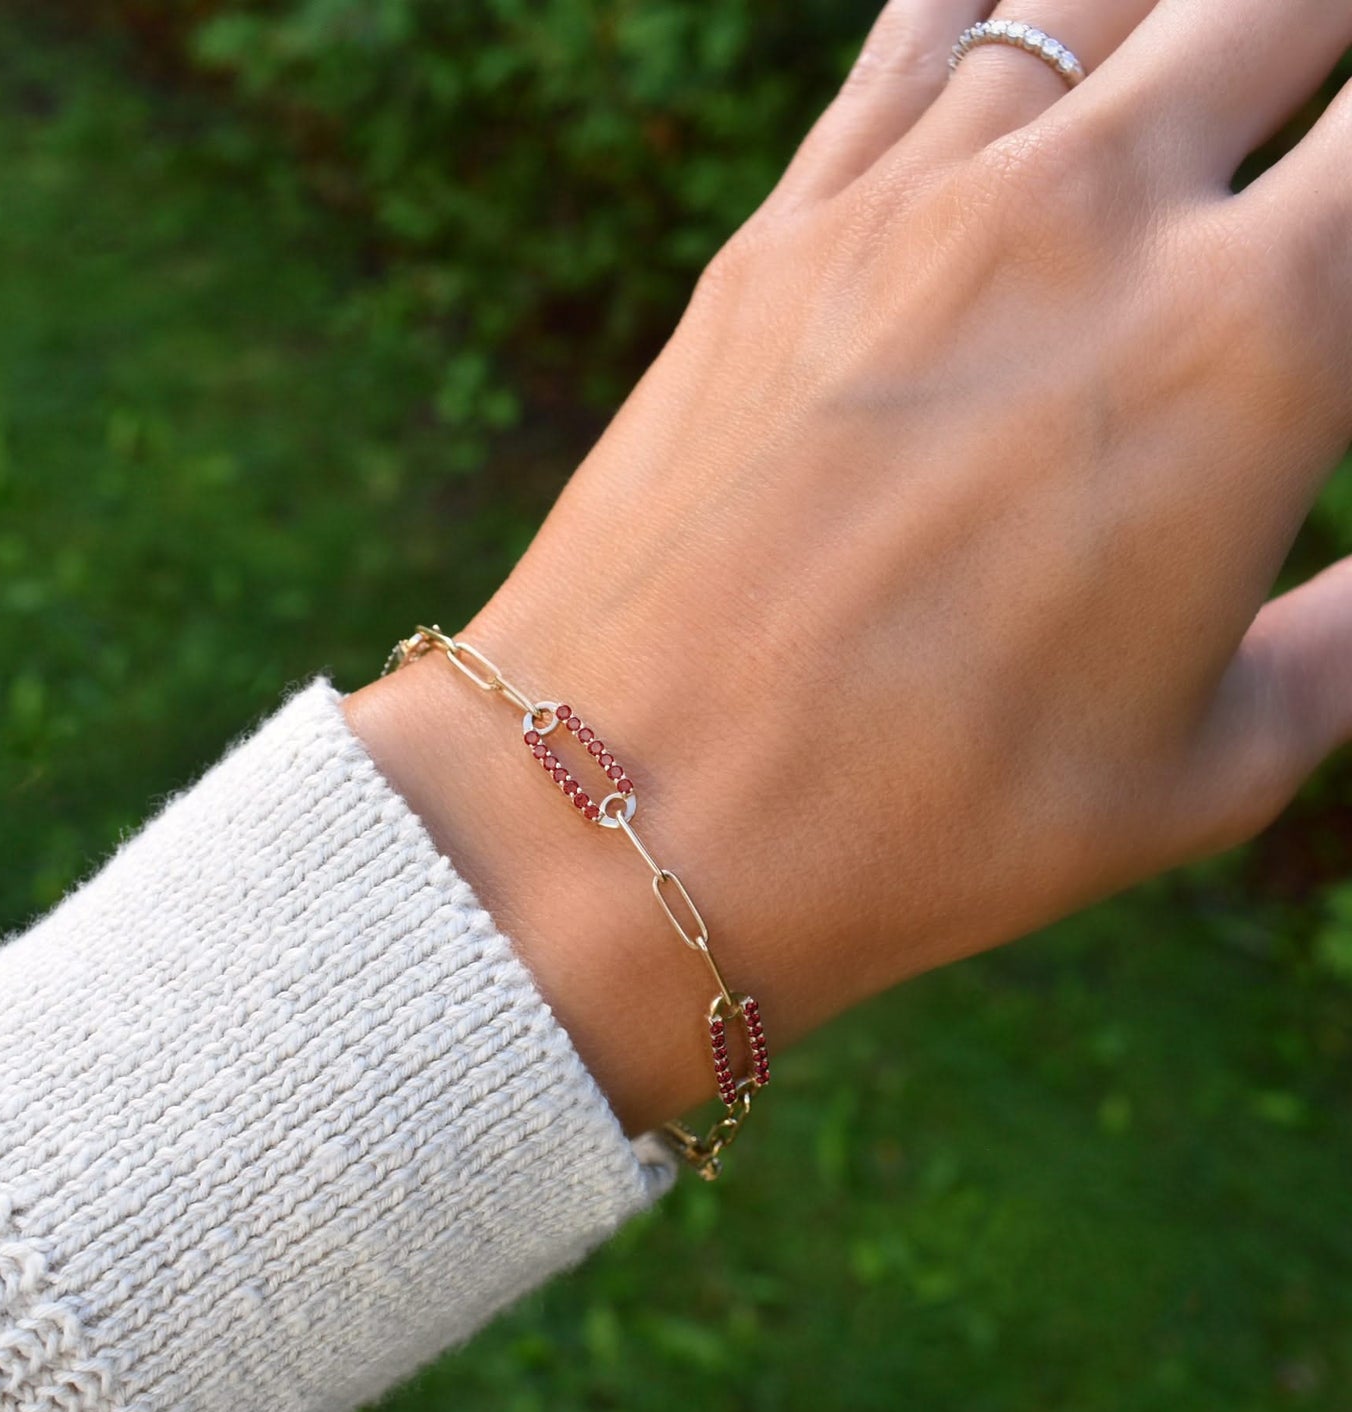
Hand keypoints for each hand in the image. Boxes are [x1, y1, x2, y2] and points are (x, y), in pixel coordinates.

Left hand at [346, 0, 1351, 1134]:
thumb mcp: (1206, 769)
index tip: (1343, 249)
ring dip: (1173, 20)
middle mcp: (1092, 219)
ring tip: (1189, 75)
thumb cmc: (928, 826)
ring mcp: (916, 205)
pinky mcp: (784, 230)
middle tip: (1295, 136)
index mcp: (1252, 345)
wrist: (634, 809)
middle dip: (1312, 55)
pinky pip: (920, 37)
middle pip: (1275, 6)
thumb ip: (1349, 640)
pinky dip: (998, 18)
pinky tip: (1019, 40)